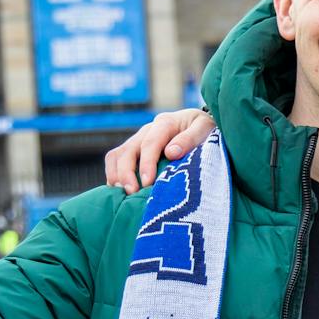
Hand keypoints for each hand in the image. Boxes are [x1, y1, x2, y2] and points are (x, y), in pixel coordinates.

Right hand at [104, 109, 218, 194]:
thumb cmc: (205, 130)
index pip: (150, 143)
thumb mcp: (205, 128)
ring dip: (116, 175)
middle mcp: (147, 130)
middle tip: (132, 192)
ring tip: (122, 195)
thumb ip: (190, 139)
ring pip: (117, 155)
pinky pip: (115, 160)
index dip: (147, 163)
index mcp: (165, 123)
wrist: (201, 126)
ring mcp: (138, 140)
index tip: (148, 183)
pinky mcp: (134, 150)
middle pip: (128, 150)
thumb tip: (171, 152)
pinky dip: (113, 175)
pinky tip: (119, 192)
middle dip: (127, 172)